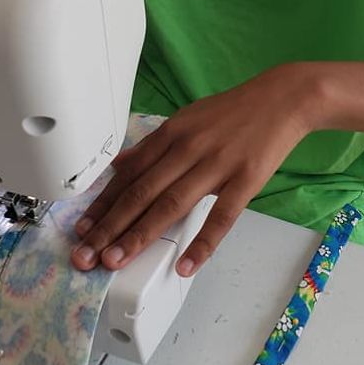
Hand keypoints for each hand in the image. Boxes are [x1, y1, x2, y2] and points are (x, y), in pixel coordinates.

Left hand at [70, 64, 312, 276]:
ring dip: (140, 235)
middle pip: (142, 192)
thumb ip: (154, 145)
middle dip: (110, 226)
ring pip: (171, 205)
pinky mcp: (245, 180)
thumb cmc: (234, 112)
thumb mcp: (187, 118)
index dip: (103, 203)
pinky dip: (202, 243)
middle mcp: (188, 149)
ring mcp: (216, 165)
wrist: (282, 99)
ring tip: (116, 260)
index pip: (129, 174)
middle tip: (86, 253)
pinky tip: (185, 265)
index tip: (82, 228)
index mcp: (172, 134)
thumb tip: (121, 164)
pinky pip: (221, 217)